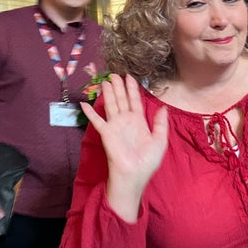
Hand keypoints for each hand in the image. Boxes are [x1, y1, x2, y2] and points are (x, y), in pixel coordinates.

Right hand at [81, 74, 168, 217]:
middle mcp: (126, 122)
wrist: (134, 174)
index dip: (132, 89)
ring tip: (105, 81)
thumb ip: (161, 123)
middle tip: (114, 73)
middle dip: (119, 87)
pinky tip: (83, 103)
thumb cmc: (148, 161)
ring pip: (111, 105)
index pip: (135, 102)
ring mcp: (115, 126)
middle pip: (122, 100)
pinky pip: (97, 121)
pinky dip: (90, 112)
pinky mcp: (106, 133)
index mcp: (139, 123)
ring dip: (108, 93)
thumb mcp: (160, 140)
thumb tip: (164, 107)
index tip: (130, 77)